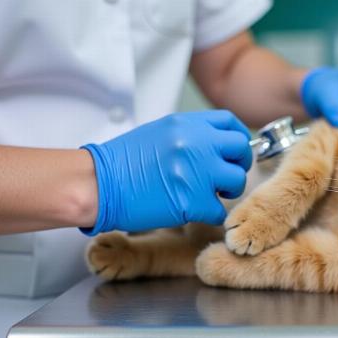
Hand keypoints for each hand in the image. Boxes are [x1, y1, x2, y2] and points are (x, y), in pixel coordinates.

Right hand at [81, 110, 251, 234]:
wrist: (97, 184)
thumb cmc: (121, 163)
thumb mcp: (158, 133)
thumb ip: (189, 136)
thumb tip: (214, 145)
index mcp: (187, 125)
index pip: (230, 123)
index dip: (237, 137)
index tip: (235, 150)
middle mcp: (196, 144)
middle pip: (241, 149)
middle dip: (239, 164)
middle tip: (226, 176)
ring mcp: (197, 172)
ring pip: (237, 180)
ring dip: (228, 191)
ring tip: (210, 194)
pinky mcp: (193, 201)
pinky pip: (219, 211)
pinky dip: (210, 214)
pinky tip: (196, 211)